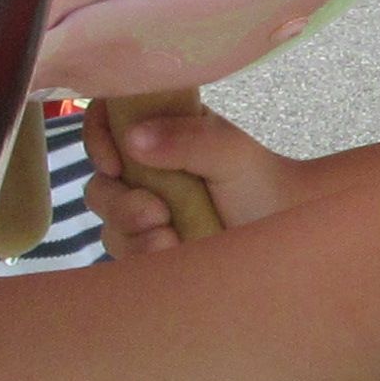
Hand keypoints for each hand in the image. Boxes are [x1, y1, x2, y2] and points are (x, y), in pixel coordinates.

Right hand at [87, 100, 316, 251]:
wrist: (282, 233)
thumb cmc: (260, 183)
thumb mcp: (228, 152)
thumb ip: (186, 140)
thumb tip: (133, 139)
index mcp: (158, 132)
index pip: (105, 124)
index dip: (97, 140)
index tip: (113, 165)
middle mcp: (143, 172)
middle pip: (100, 185)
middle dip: (120, 204)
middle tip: (158, 214)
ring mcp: (143, 213)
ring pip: (107, 225)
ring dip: (133, 235)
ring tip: (170, 238)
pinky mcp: (148, 247)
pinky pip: (124, 255)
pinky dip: (143, 256)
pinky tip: (172, 253)